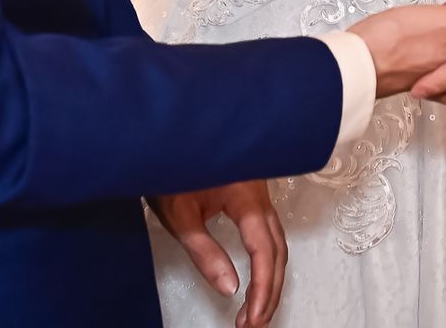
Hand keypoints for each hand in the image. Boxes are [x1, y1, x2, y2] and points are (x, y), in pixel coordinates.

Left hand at [149, 180, 287, 327]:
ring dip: (269, 278)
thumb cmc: (169, 168)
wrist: (167, 136)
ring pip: (276, 241)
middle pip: (278, 249)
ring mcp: (259, 192)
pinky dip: (265, 260)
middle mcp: (261, 193)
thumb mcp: (179, 215)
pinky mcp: (251, 194)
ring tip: (255, 312)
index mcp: (247, 196)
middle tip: (254, 324)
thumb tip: (229, 289)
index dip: (262, 288)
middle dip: (270, 290)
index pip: (264, 250)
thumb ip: (205, 253)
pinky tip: (256, 279)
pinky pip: (267, 232)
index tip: (252, 319)